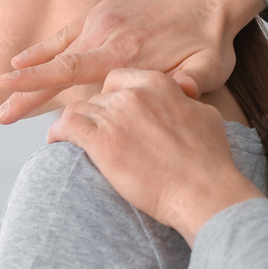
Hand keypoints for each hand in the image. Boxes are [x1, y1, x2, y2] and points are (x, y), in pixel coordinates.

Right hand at [0, 0, 266, 123]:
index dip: (38, 85)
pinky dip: (45, 48)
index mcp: (125, 52)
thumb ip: (190, 84)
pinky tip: (24, 60)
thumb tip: (181, 96)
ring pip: (58, 51)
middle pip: (56, 67)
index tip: (10, 97)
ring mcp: (101, 20)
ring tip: (3, 91)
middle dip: (25, 91)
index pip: (71, 71)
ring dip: (30, 72)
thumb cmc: (210, 39)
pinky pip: (67, 33)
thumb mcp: (209, 67)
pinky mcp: (103, 12)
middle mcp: (105, 33)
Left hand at [47, 69, 263, 244]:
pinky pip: (66, 127)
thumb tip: (183, 95)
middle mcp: (132, 94)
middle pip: (97, 96)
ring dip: (74, 125)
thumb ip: (187, 101)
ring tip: (71, 141)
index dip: (112, 97)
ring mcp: (114, 116)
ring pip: (78, 109)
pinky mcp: (99, 141)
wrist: (202, 190)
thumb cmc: (209, 161)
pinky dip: (58, 134)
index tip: (111, 114)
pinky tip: (57, 144)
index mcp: (157, 83)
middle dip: (95, 115)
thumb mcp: (206, 117)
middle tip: (94, 134)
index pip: (119, 79)